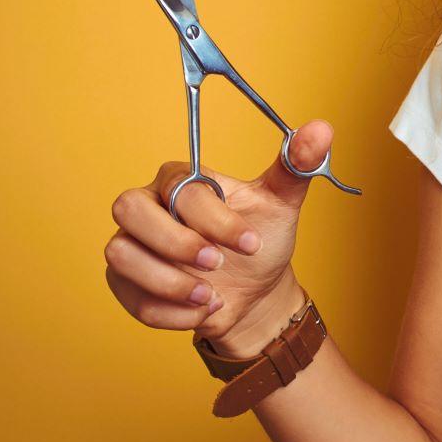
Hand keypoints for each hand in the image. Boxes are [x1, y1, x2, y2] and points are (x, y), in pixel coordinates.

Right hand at [103, 121, 333, 358]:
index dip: (215, 220)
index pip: (181, 188)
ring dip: (168, 282)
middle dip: (176, 243)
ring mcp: (131, 243)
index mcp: (182, 179)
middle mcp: (148, 205)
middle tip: (216, 264)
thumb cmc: (261, 242)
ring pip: (121, 254)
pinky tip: (203, 310)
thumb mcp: (282, 204)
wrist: (254, 293)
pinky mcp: (125, 280)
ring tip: (209, 295)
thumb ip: (295, 166)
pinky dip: (168, 312)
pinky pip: (128, 295)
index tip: (251, 243)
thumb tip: (321, 128)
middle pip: (130, 209)